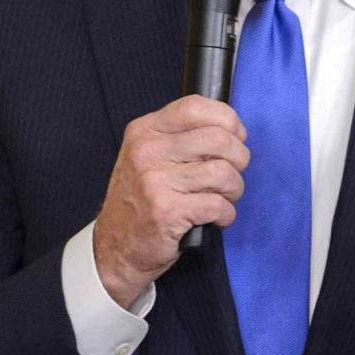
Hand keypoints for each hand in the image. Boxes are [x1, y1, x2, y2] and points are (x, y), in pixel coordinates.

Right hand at [92, 95, 248, 306]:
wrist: (115, 248)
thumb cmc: (142, 201)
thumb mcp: (149, 157)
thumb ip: (182, 138)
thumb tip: (233, 131)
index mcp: (144, 131)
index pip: (195, 106)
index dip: (227, 119)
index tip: (236, 137)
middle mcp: (146, 151)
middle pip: (218, 138)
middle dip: (239, 158)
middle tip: (232, 174)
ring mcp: (155, 182)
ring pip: (222, 173)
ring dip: (234, 189)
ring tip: (224, 198)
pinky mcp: (167, 212)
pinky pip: (218, 205)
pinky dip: (226, 214)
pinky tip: (216, 218)